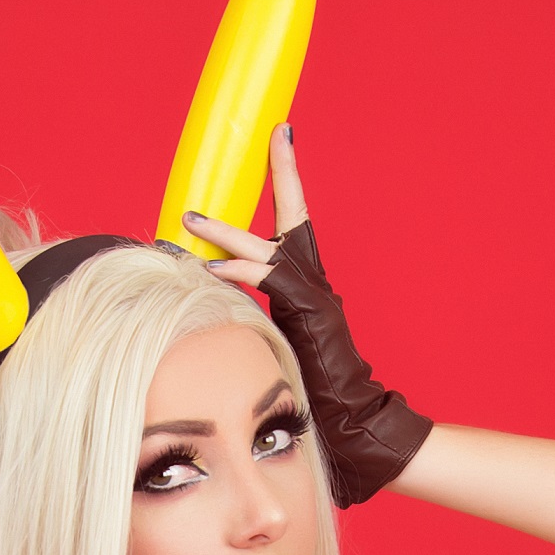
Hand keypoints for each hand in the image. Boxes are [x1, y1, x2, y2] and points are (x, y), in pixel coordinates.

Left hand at [183, 125, 435, 506]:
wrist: (362, 421)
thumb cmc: (322, 395)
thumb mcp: (283, 348)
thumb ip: (258, 323)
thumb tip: (218, 318)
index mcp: (309, 286)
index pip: (294, 220)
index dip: (288, 176)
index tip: (282, 134)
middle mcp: (315, 282)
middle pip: (292, 214)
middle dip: (280, 172)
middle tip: (269, 136)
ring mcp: (315, 296)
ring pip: (269, 247)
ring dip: (227, 234)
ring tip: (193, 219)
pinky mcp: (310, 313)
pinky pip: (270, 282)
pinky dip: (238, 273)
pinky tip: (210, 269)